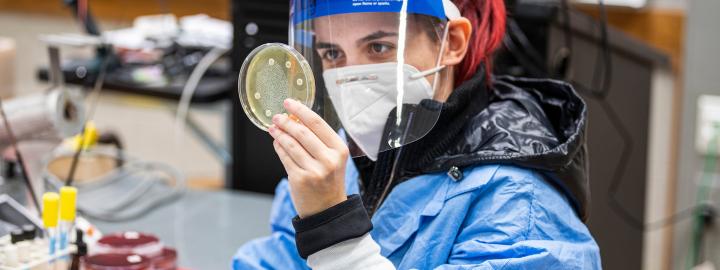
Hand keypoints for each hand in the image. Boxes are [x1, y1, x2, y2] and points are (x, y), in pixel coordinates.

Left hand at [269, 99, 348, 217]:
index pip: (318, 123)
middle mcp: (329, 159)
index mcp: (339, 150)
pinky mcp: (300, 179)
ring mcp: (314, 170)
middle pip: (302, 132)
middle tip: (277, 116)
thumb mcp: (332, 159)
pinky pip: (285, 157)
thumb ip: (318, 140)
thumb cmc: (329, 181)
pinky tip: (276, 142)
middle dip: (286, 121)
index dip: (301, 110)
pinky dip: (278, 147)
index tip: (289, 103)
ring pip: (291, 144)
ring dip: (279, 133)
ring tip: (273, 127)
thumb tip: (295, 119)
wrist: (328, 210)